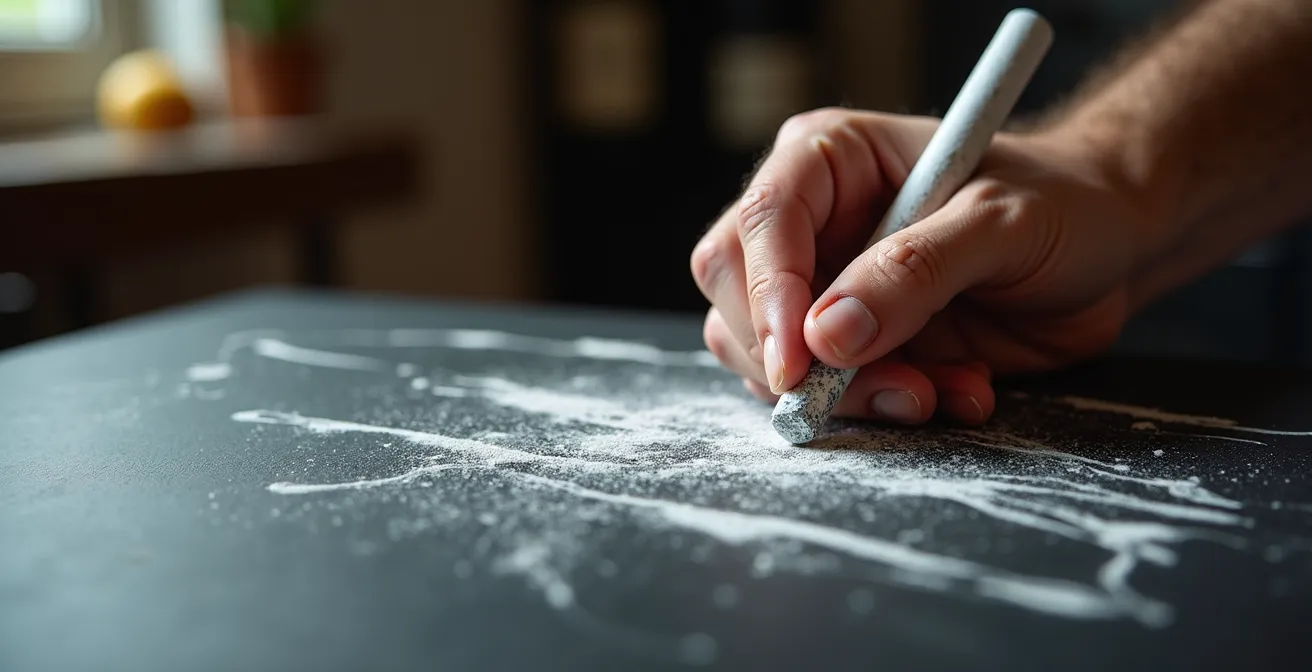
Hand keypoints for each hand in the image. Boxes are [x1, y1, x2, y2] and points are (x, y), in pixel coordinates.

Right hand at [690, 107, 1152, 425]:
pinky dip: (878, 409)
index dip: (769, 294)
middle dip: (799, 358)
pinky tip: (955, 391)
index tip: (800, 361)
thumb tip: (827, 334)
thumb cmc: (1061, 204)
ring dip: (845, 394)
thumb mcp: (1003, 222)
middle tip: (895, 390)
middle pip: (738, 293)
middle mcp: (809, 222)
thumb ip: (916, 270)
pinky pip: (821, 391)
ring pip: (766, 353)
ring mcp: (821, 286)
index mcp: (830, 160)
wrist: (1107, 247)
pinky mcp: (845, 344)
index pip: (762, 222)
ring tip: (940, 391)